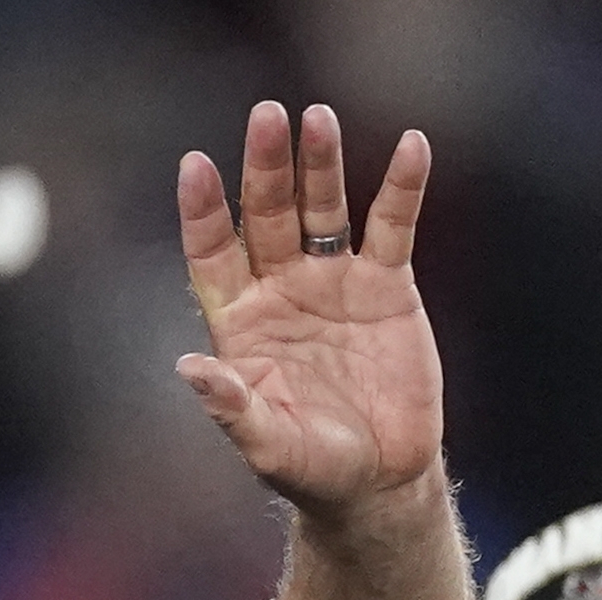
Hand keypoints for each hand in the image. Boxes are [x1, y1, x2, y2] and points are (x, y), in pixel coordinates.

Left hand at [176, 101, 442, 517]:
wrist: (379, 480)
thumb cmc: (313, 468)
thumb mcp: (269, 446)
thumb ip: (232, 408)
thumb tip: (189, 367)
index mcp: (242, 323)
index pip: (214, 254)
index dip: (203, 212)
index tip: (196, 166)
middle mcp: (282, 290)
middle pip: (268, 215)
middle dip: (266, 167)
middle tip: (267, 116)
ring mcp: (334, 282)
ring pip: (323, 207)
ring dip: (321, 163)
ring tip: (319, 119)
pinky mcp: (387, 285)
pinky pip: (392, 226)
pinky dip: (402, 187)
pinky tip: (413, 146)